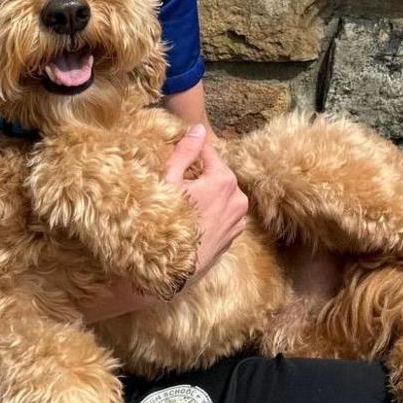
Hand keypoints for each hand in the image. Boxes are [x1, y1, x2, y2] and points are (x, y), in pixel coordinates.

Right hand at [163, 123, 245, 282]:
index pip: (209, 152)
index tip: (177, 157)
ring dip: (206, 193)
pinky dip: (212, 210)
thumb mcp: (168, 183)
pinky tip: (193, 219)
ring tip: (184, 203)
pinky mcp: (235, 234)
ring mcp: (238, 218)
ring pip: (222, 193)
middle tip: (176, 185)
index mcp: (223, 180)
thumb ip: (185, 153)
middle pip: (217, 172)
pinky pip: (224, 212)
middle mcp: (237, 197)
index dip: (191, 152)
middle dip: (199, 174)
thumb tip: (199, 128)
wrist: (169, 273)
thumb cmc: (164, 225)